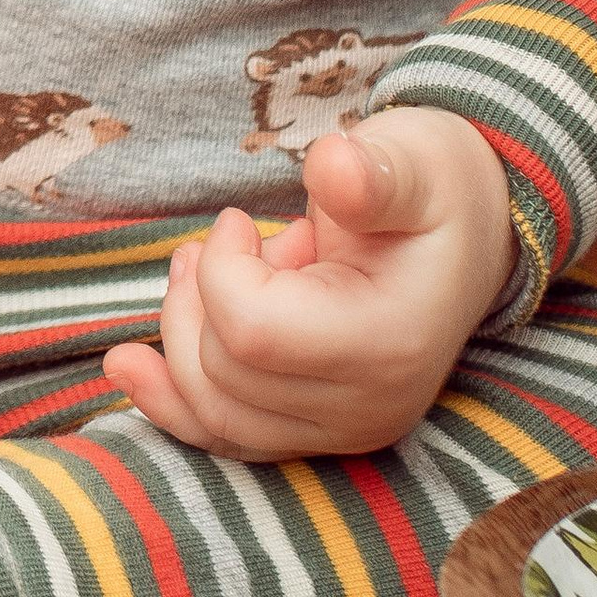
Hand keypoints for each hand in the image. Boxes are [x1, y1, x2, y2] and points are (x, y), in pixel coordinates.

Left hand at [101, 111, 515, 460]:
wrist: (467, 232)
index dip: (222, 269)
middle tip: (231, 239)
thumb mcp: (413, 159)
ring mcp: (343, 430)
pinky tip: (129, 368)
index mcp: (391, 342)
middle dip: (199, 296)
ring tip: (216, 269)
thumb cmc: (433, 186)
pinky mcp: (318, 431)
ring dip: (184, 332)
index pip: (252, 331)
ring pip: (212, 409)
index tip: (240, 222)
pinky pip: (226, 436)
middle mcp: (369, 407)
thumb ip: (373, 171)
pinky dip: (172, 402)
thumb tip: (334, 166)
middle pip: (222, 373)